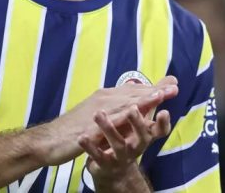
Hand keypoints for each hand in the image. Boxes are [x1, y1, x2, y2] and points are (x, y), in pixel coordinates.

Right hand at [32, 76, 177, 165]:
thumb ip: (115, 112)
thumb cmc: (74, 128)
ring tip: (162, 94)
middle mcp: (103, 100)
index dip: (152, 88)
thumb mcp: (98, 117)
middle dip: (154, 90)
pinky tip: (136, 113)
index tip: (171, 85)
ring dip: (144, 98)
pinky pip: (111, 120)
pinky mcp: (92, 125)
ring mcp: (98, 112)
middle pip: (133, 93)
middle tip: (174, 86)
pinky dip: (125, 114)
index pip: (133, 91)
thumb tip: (130, 107)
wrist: (50, 140)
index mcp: (105, 97)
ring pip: (125, 103)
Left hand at [77, 105, 171, 189]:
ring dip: (109, 129)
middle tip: (132, 109)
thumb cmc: (127, 139)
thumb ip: (150, 102)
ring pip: (118, 144)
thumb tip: (171, 80)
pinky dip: (90, 147)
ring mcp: (120, 156)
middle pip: (141, 135)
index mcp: (145, 135)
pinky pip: (97, 155)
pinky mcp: (105, 163)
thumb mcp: (140, 123)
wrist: (112, 169)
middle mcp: (136, 146)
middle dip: (137, 122)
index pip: (160, 130)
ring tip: (99, 114)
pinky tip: (82, 138)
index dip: (163, 122)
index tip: (164, 111)